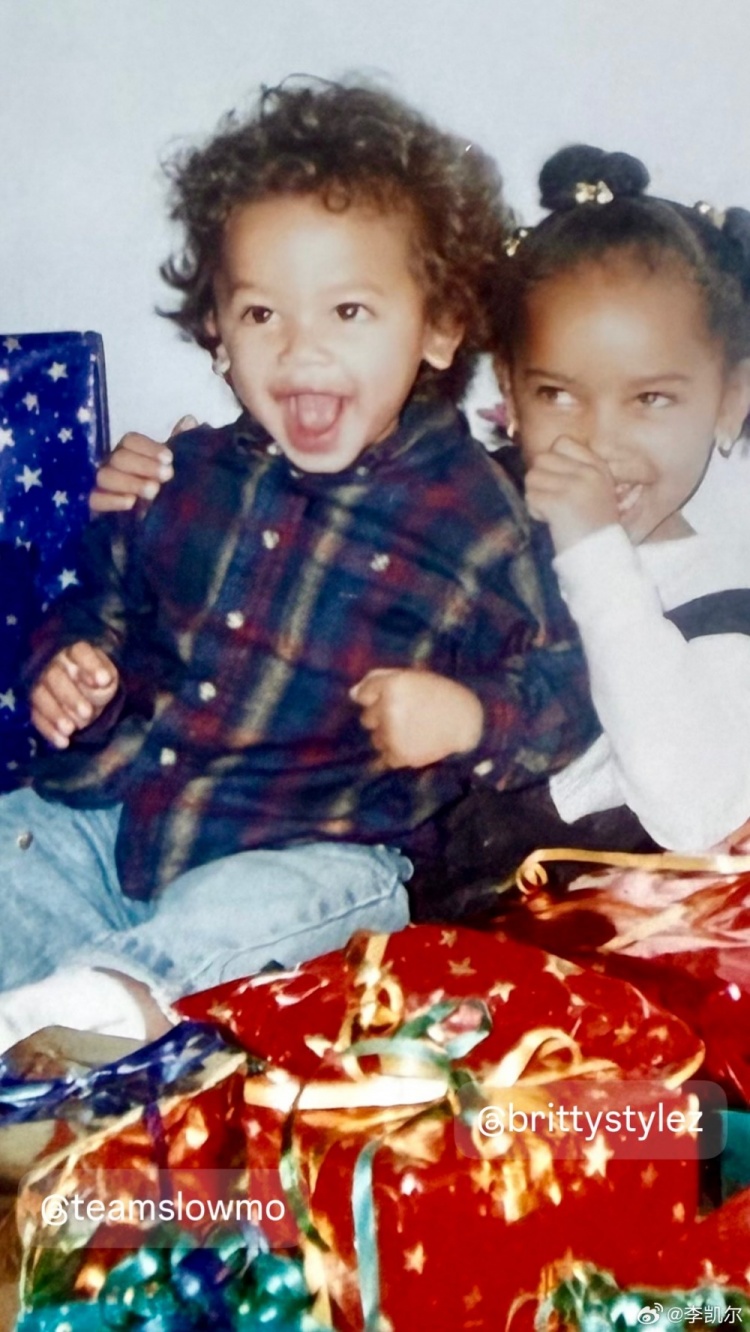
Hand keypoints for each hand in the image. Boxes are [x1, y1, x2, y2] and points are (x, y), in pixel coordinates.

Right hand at [31, 642, 119, 747]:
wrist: (87, 696)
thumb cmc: (98, 682)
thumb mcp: (108, 678)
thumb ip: (106, 678)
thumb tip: (103, 681)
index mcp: (76, 653)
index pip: (80, 652)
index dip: (90, 665)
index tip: (104, 681)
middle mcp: (54, 665)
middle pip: (55, 676)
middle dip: (70, 696)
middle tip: (87, 713)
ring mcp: (41, 685)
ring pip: (40, 696)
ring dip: (55, 714)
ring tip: (71, 729)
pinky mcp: (36, 706)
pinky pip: (36, 717)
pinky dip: (48, 730)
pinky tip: (63, 741)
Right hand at [89, 415, 196, 513]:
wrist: (160, 519)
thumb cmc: (166, 486)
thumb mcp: (177, 465)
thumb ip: (182, 443)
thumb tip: (189, 420)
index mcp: (130, 451)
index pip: (131, 440)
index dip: (149, 448)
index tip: (170, 459)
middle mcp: (113, 464)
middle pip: (119, 457)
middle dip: (144, 466)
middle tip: (168, 476)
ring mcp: (104, 484)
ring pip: (105, 476)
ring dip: (131, 482)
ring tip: (154, 492)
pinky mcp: (98, 505)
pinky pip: (95, 499)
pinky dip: (112, 500)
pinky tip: (131, 503)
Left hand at [350, 668, 482, 768]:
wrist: (469, 722)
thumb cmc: (441, 695)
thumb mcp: (413, 677)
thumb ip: (380, 679)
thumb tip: (352, 694)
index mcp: (392, 685)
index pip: (363, 694)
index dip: (376, 698)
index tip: (392, 700)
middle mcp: (388, 708)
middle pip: (367, 719)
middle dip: (382, 718)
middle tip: (408, 716)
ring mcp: (392, 733)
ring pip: (376, 739)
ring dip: (390, 737)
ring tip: (415, 731)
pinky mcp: (399, 754)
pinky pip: (386, 757)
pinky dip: (398, 753)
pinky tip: (417, 743)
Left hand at [525, 436, 618, 552]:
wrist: (602, 559)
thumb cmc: (593, 528)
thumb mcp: (596, 492)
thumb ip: (575, 472)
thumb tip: (541, 461)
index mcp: (598, 467)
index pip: (562, 443)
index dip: (553, 464)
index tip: (561, 485)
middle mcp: (588, 472)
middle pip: (541, 459)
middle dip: (541, 482)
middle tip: (554, 503)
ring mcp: (574, 486)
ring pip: (532, 477)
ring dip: (536, 496)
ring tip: (553, 513)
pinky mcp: (559, 502)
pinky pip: (530, 497)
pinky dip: (535, 511)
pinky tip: (550, 522)